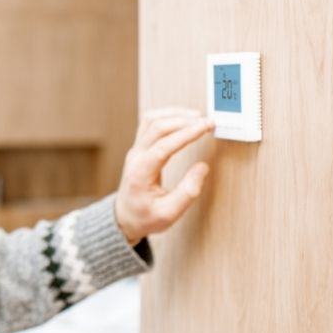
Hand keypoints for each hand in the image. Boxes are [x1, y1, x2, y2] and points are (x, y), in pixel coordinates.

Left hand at [114, 107, 214, 244]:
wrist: (125, 217)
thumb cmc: (145, 217)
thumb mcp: (169, 214)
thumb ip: (187, 192)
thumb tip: (202, 167)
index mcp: (140, 173)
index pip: (163, 145)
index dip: (186, 134)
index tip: (206, 127)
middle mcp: (135, 157)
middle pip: (156, 128)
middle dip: (184, 121)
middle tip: (208, 122)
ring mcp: (135, 150)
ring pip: (150, 121)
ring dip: (174, 115)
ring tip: (197, 117)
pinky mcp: (139, 148)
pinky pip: (149, 124)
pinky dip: (166, 116)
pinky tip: (182, 118)